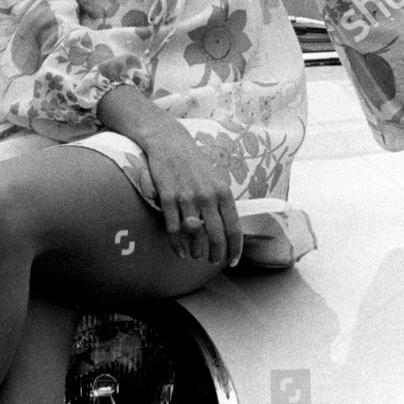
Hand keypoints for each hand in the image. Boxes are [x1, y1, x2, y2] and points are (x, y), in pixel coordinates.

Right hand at [141, 125, 242, 265]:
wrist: (169, 142)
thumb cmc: (194, 163)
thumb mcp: (215, 179)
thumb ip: (221, 202)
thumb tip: (228, 228)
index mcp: (223, 192)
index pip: (234, 227)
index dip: (235, 248)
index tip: (233, 260)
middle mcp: (207, 196)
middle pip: (217, 235)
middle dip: (216, 254)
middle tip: (213, 261)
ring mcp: (187, 197)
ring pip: (195, 235)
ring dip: (197, 251)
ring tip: (196, 256)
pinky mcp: (168, 197)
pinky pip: (174, 229)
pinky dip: (177, 245)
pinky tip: (180, 252)